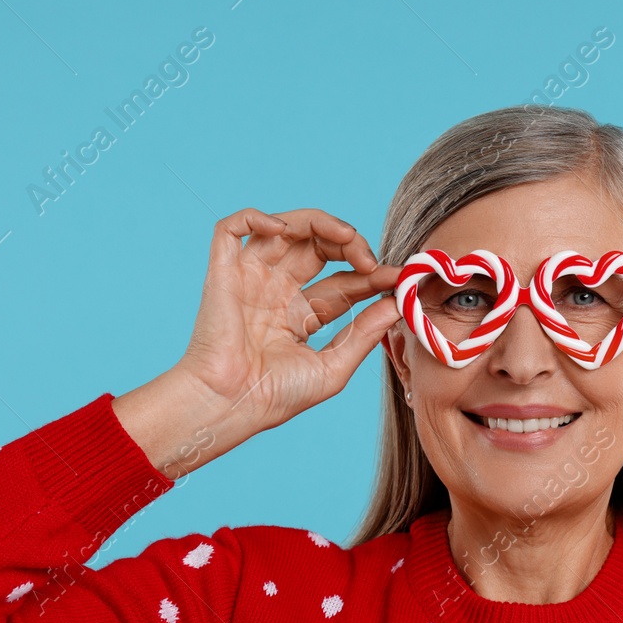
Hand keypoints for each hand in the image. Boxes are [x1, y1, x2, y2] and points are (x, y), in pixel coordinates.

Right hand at [116, 207, 401, 476]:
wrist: (231, 405)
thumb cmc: (275, 397)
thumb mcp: (333, 367)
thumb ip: (364, 334)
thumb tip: (397, 304)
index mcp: (300, 315)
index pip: (342, 282)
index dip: (371, 276)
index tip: (398, 278)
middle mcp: (276, 291)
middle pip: (318, 247)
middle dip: (350, 245)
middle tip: (371, 261)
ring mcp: (251, 279)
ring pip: (284, 228)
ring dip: (319, 222)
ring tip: (346, 237)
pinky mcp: (223, 271)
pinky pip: (232, 228)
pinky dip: (256, 217)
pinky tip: (285, 230)